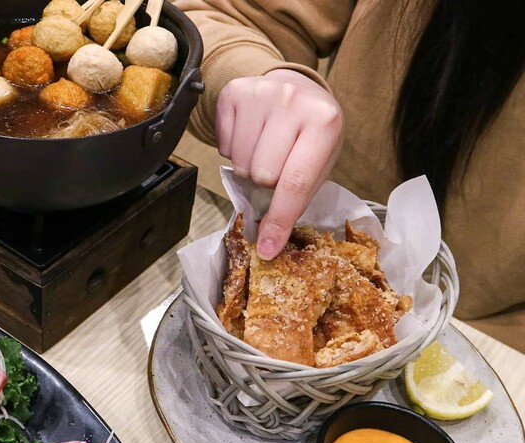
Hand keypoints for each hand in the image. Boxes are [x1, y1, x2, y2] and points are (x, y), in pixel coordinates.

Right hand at [215, 69, 343, 258]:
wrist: (296, 88)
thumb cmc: (310, 134)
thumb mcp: (319, 161)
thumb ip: (297, 196)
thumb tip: (267, 243)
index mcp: (324, 122)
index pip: (295, 182)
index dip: (279, 219)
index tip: (267, 248)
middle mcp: (293, 101)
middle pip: (261, 175)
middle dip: (266, 181)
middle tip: (277, 164)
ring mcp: (261, 93)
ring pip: (239, 163)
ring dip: (248, 166)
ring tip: (263, 148)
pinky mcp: (234, 91)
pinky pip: (223, 144)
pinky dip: (232, 149)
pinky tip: (249, 135)